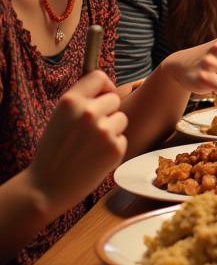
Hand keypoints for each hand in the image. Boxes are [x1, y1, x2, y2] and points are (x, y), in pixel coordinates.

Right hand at [26, 70, 126, 216]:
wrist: (47, 187)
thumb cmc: (53, 151)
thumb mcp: (60, 117)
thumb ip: (81, 101)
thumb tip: (108, 89)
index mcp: (70, 101)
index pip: (99, 77)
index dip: (104, 87)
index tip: (102, 97)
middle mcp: (88, 112)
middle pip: (114, 99)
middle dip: (108, 112)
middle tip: (92, 129)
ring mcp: (104, 130)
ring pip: (121, 118)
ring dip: (112, 129)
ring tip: (92, 144)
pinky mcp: (115, 148)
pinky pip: (122, 138)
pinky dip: (113, 147)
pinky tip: (96, 157)